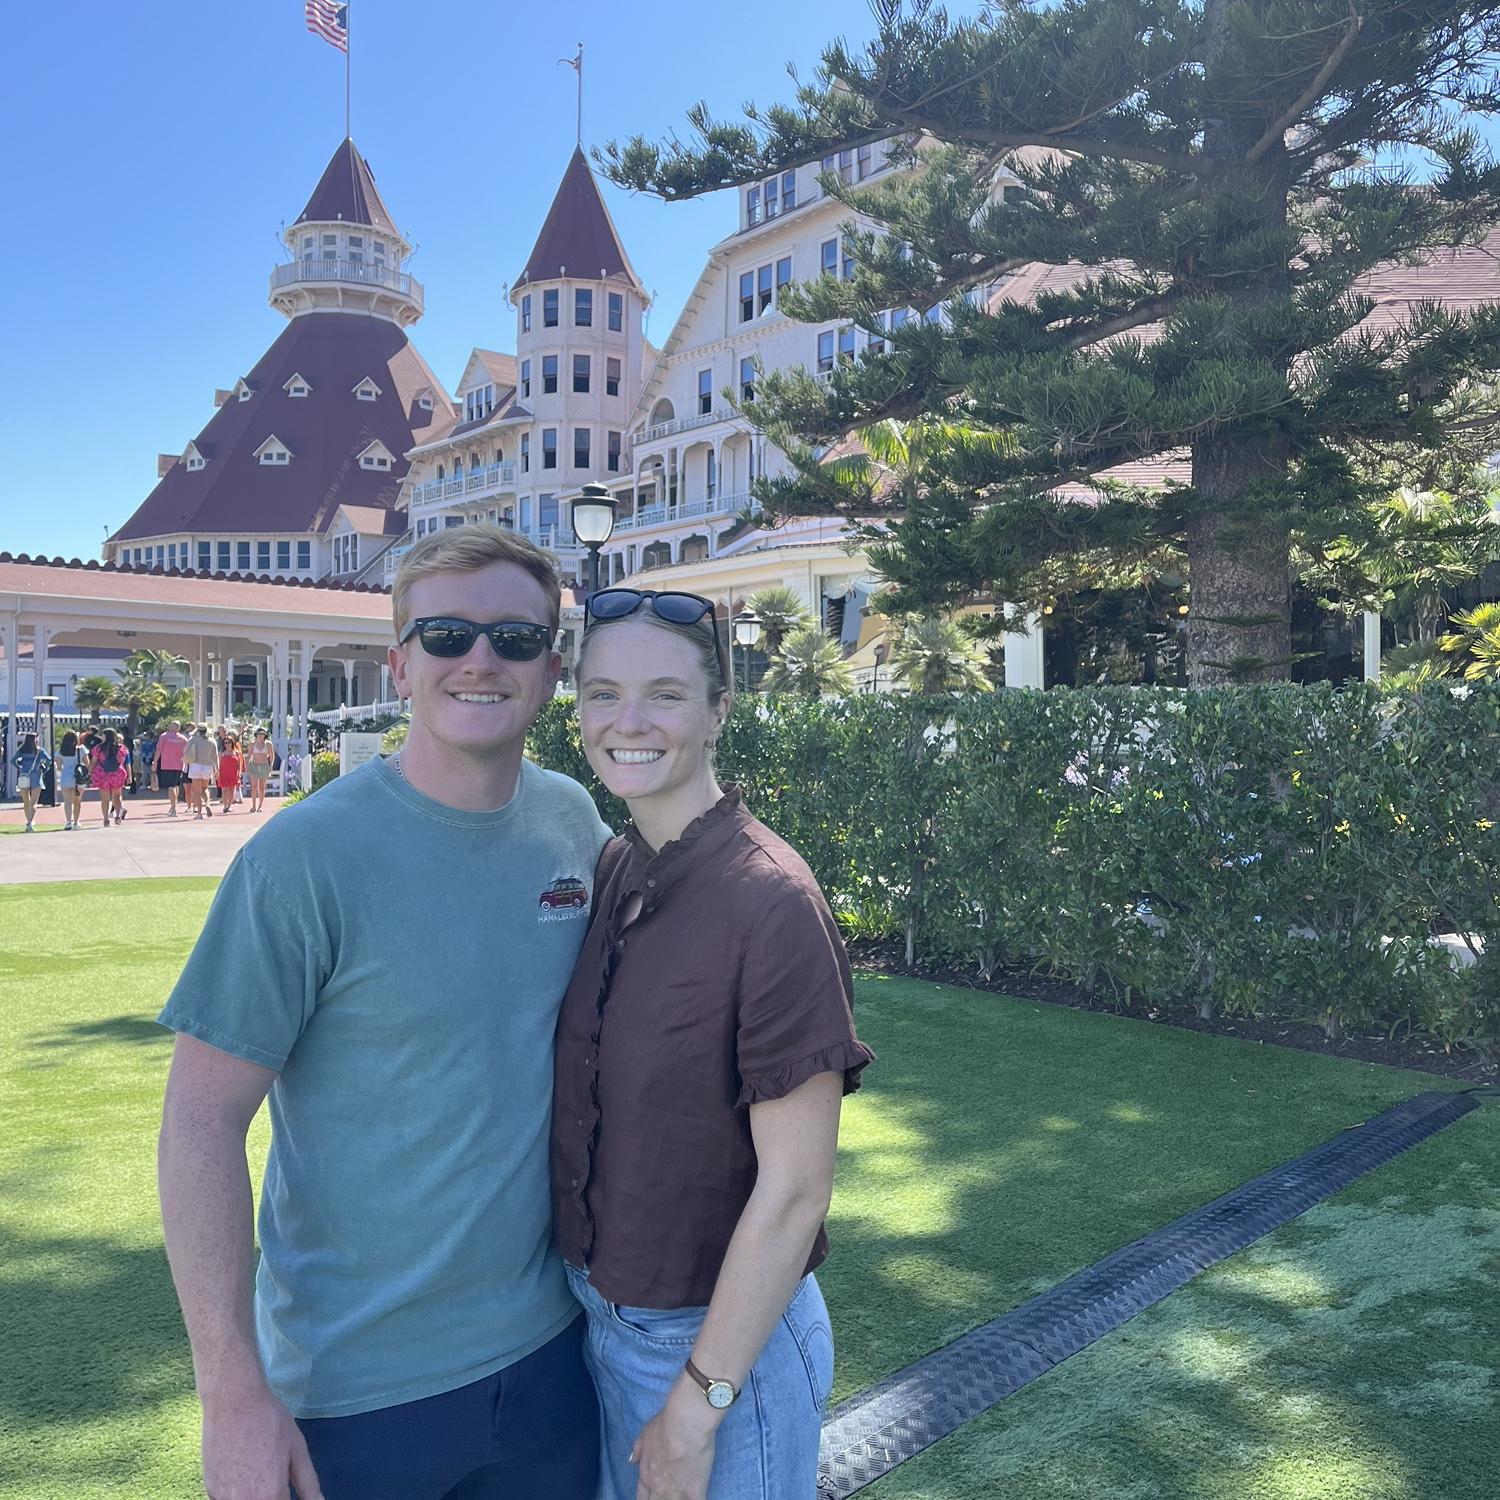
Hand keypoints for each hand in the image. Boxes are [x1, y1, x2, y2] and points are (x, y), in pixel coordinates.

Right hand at [201, 1382, 322, 1499]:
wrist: (233, 1401)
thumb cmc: (270, 1420)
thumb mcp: (297, 1449)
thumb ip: (308, 1483)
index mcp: (270, 1495)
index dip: (287, 1498)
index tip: (286, 1485)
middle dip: (272, 1496)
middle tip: (273, 1473)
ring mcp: (224, 1498)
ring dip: (255, 1494)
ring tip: (259, 1469)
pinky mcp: (210, 1491)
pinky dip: (237, 1494)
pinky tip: (243, 1474)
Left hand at [630, 1377, 719, 1499]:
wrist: (685, 1424)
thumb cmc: (664, 1424)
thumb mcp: (645, 1433)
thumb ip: (639, 1449)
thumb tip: (633, 1460)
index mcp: (647, 1474)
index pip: (642, 1497)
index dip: (647, 1499)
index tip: (652, 1496)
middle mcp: (659, 1487)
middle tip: (667, 1494)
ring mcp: (676, 1491)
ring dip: (677, 1499)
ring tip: (681, 1494)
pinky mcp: (694, 1491)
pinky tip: (696, 1496)